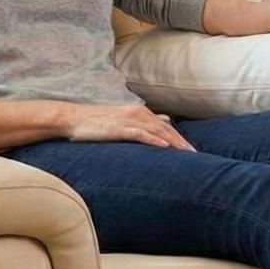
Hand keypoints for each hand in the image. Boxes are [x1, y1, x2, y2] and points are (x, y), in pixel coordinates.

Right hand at [62, 103, 194, 150]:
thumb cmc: (96, 123)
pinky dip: (153, 140)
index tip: (192, 151)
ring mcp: (129, 120)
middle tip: (196, 156)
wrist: (73, 119)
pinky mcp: (119, 128)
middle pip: (166, 129)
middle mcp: (138, 113)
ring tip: (187, 154)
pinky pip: (140, 134)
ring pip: (157, 131)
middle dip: (182, 142)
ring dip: (174, 142)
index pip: (165, 127)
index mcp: (140, 112)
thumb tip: (162, 123)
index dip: (180, 138)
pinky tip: (164, 147)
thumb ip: (142, 123)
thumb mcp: (122, 121)